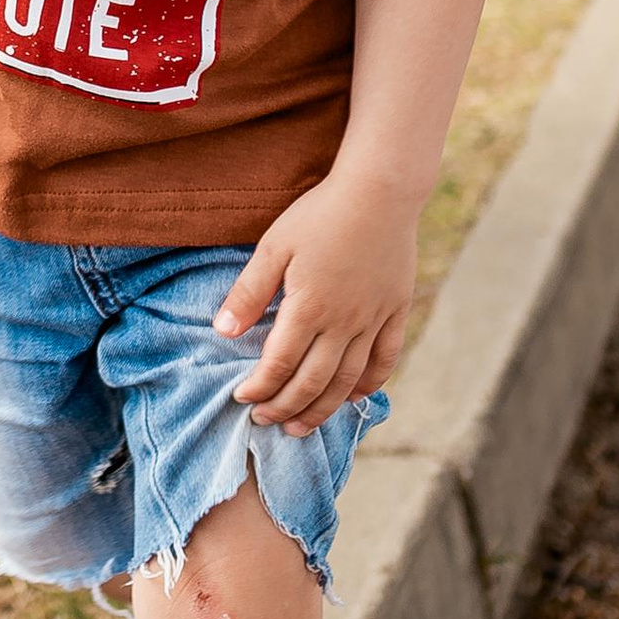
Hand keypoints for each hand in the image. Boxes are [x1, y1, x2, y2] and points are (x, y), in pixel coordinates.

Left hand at [216, 166, 420, 435]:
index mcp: (308, 308)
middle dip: (285, 408)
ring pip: (347, 381)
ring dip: (322, 409)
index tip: (242, 400)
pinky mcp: (395, 312)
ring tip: (301, 427)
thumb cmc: (320, 214)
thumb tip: (223, 332)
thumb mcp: (274, 246)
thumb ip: (249, 292)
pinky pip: (384, 360)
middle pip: (312, 382)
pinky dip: (369, 385)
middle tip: (265, 422)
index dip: (259, 388)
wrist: (380, 191)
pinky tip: (353, 398)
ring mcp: (373, 321)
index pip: (279, 365)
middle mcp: (343, 323)